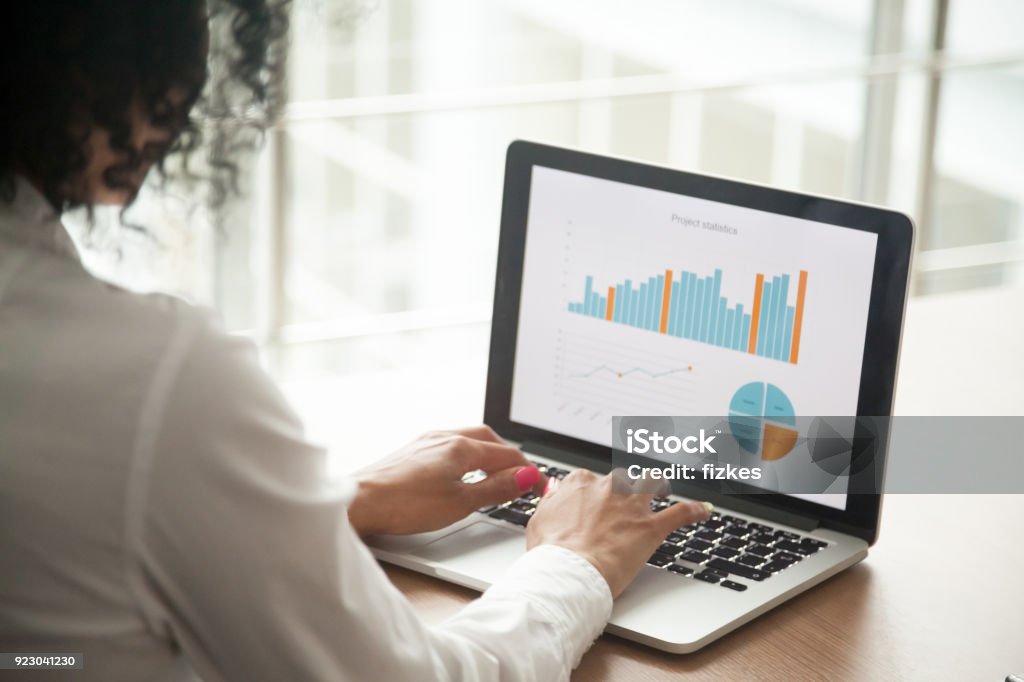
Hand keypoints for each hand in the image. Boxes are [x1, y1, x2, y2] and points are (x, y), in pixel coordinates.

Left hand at [347, 426, 545, 536]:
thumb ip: (496, 488)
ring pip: (468, 439)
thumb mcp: (461, 502)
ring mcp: (426, 441)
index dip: (527, 471)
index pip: (506, 454)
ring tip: (498, 473)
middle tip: (523, 476)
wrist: (360, 503)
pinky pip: (450, 445)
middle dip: (510, 456)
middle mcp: (444, 436)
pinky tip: (463, 470)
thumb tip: (525, 477)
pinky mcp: (413, 450)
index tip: (539, 486)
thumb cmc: (404, 504)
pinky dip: (467, 455)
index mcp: (460, 447)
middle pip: (489, 439)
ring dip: (488, 453)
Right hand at [527, 469, 710, 596]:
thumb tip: (557, 489)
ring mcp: (631, 506)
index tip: (592, 503)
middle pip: (620, 480)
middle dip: (622, 491)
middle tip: (621, 508)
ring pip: (650, 485)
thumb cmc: (552, 552)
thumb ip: (552, 501)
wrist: (570, 571)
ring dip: (655, 488)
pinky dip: (694, 510)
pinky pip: (679, 513)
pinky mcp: (650, 527)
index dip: (592, 494)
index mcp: (578, 484)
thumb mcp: (540, 520)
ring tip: (661, 490)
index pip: (589, 479)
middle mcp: (606, 488)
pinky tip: (704, 510)